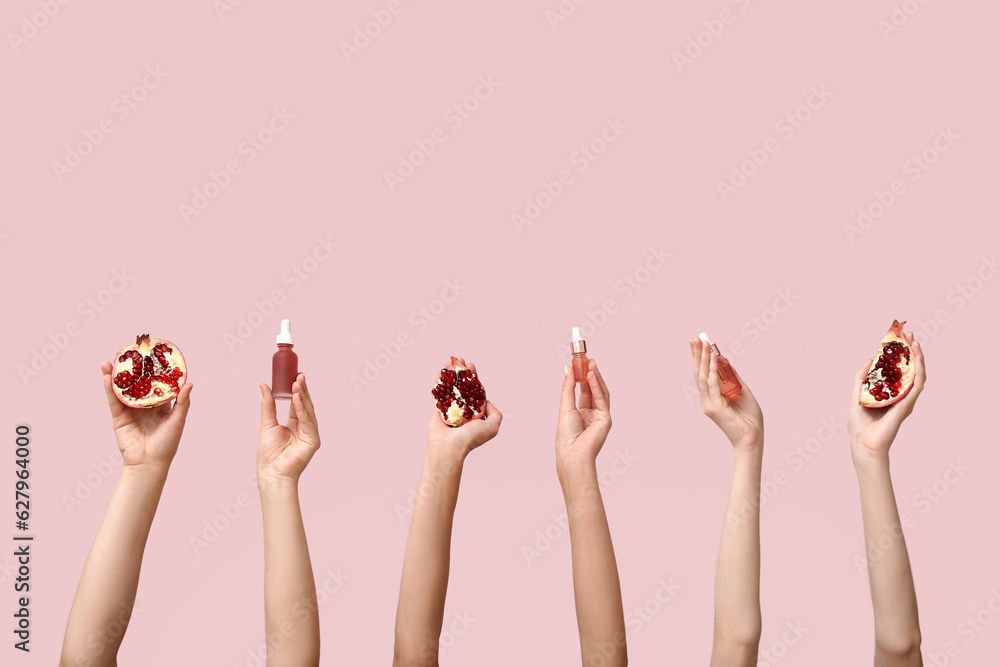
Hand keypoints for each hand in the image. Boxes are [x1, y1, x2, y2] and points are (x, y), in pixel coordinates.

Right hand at [100, 360, 192, 472]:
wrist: (149, 464)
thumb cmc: (167, 444)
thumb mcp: (178, 421)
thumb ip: (182, 403)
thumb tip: (189, 383)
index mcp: (160, 405)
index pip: (156, 382)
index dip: (153, 369)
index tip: (151, 353)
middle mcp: (144, 405)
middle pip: (137, 382)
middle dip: (132, 367)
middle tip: (129, 350)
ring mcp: (130, 411)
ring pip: (122, 388)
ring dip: (116, 374)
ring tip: (112, 358)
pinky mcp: (119, 418)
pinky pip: (114, 400)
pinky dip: (110, 388)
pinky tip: (107, 375)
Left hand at [258, 373, 320, 489]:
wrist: (271, 472)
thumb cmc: (268, 453)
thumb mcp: (267, 423)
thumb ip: (268, 405)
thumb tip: (264, 385)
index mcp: (295, 424)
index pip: (298, 403)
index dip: (297, 389)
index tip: (296, 375)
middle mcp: (304, 428)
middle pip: (305, 405)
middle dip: (302, 389)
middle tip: (299, 374)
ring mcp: (310, 434)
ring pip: (308, 411)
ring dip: (303, 396)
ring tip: (297, 382)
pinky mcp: (313, 440)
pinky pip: (308, 421)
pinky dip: (303, 409)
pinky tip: (297, 398)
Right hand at [426, 357, 501, 461]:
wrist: (449, 447)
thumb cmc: (471, 438)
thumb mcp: (493, 427)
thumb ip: (495, 414)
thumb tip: (486, 401)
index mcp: (476, 413)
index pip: (475, 391)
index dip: (474, 378)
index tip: (471, 367)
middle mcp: (463, 410)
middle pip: (463, 386)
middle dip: (462, 372)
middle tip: (461, 361)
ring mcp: (450, 409)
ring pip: (450, 386)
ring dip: (451, 373)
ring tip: (451, 361)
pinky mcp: (438, 409)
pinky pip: (439, 392)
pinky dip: (439, 381)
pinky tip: (441, 370)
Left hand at [556, 358, 611, 470]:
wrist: (572, 451)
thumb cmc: (566, 434)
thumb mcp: (565, 406)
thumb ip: (568, 387)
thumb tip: (568, 370)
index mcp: (582, 412)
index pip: (584, 390)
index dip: (582, 376)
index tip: (579, 363)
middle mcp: (592, 413)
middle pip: (593, 389)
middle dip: (590, 374)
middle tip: (587, 359)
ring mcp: (600, 415)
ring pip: (600, 392)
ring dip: (595, 377)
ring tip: (590, 363)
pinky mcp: (606, 418)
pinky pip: (601, 398)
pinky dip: (596, 386)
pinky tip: (591, 375)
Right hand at [690, 339, 762, 451]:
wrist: (753, 438)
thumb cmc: (749, 418)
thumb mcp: (742, 391)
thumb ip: (732, 377)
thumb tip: (725, 360)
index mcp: (712, 397)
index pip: (703, 374)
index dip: (700, 358)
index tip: (699, 342)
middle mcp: (707, 400)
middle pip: (699, 373)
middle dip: (697, 354)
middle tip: (695, 338)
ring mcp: (709, 403)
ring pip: (704, 376)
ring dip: (704, 358)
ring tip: (703, 343)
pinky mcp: (715, 406)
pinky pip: (713, 383)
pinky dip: (713, 369)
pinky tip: (714, 357)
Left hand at [848, 332, 925, 463]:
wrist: (862, 442)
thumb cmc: (859, 424)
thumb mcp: (857, 394)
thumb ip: (862, 378)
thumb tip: (870, 359)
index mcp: (888, 392)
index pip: (897, 369)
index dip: (900, 354)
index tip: (899, 338)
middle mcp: (899, 395)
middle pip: (910, 369)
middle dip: (911, 351)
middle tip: (911, 334)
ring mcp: (905, 400)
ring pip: (917, 375)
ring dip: (918, 358)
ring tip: (916, 343)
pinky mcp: (907, 406)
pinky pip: (916, 387)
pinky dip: (919, 373)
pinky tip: (918, 361)